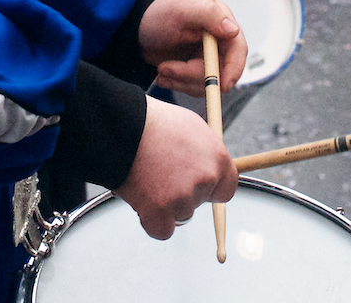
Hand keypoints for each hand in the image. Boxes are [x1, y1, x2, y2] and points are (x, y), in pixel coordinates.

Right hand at [114, 96, 237, 239]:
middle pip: (200, 201)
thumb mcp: (190, 127)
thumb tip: (208, 166)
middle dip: (183, 193)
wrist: (123, 124)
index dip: (211, 187)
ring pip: (180, 214)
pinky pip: (162, 230)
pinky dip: (150, 219)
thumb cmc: (152, 122)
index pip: (227, 187)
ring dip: (165, 204)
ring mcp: (184, 198)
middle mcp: (206, 178)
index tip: (196, 184)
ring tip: (147, 176)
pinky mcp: (161, 214)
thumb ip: (203, 152)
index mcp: (217, 156)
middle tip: (161, 175)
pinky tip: (140, 195)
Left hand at [138, 0, 246, 95]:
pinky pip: (195, 87)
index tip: (222, 85)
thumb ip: (208, 14)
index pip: (237, 48)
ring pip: (207, 83)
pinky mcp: (196, 70)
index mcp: (220, 20)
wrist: (136, 28)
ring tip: (161, 68)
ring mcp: (207, 56)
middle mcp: (218, 39)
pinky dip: (177, 84)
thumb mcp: (180, 10)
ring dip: (181, 80)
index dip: (234, 68)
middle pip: (221, 70)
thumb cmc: (157, 13)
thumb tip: (233, 29)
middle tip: (165, 69)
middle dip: (192, 75)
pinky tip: (162, 74)